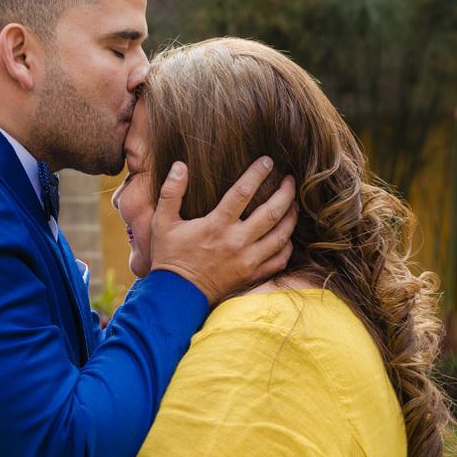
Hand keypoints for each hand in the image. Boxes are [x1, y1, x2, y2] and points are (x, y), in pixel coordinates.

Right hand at [149, 158, 297, 304]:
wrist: (177, 296)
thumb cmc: (169, 256)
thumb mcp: (162, 222)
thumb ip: (171, 192)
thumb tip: (179, 165)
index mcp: (216, 225)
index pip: (243, 192)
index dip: (258, 173)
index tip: (268, 161)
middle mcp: (236, 241)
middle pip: (272, 212)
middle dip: (285, 192)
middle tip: (290, 180)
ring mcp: (247, 260)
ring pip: (281, 235)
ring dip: (291, 217)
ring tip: (294, 203)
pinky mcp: (251, 275)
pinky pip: (279, 259)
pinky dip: (287, 246)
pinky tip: (286, 236)